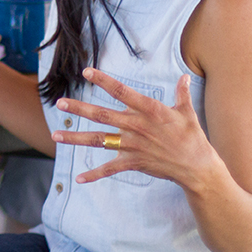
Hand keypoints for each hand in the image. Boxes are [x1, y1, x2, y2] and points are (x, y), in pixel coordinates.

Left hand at [51, 68, 215, 185]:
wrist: (197, 167)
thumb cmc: (192, 137)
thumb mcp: (187, 112)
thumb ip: (181, 93)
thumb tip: (184, 77)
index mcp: (149, 110)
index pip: (122, 92)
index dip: (104, 81)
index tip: (86, 72)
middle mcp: (136, 126)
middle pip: (102, 115)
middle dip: (79, 109)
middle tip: (60, 103)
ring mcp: (133, 145)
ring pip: (99, 140)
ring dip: (76, 138)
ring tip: (55, 135)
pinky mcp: (133, 162)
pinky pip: (110, 169)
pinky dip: (94, 174)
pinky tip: (78, 178)